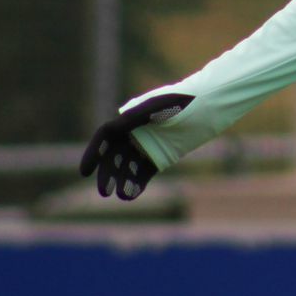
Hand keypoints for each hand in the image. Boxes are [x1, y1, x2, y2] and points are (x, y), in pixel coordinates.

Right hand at [78, 93, 192, 199]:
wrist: (210, 104)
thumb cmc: (183, 100)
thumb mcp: (157, 106)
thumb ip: (133, 117)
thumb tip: (109, 129)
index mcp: (129, 117)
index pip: (105, 136)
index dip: (93, 153)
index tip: (85, 171)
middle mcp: (134, 133)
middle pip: (114, 156)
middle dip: (108, 174)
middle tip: (104, 191)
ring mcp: (148, 145)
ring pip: (128, 167)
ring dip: (123, 181)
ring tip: (122, 195)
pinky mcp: (162, 156)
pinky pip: (144, 172)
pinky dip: (137, 184)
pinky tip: (132, 194)